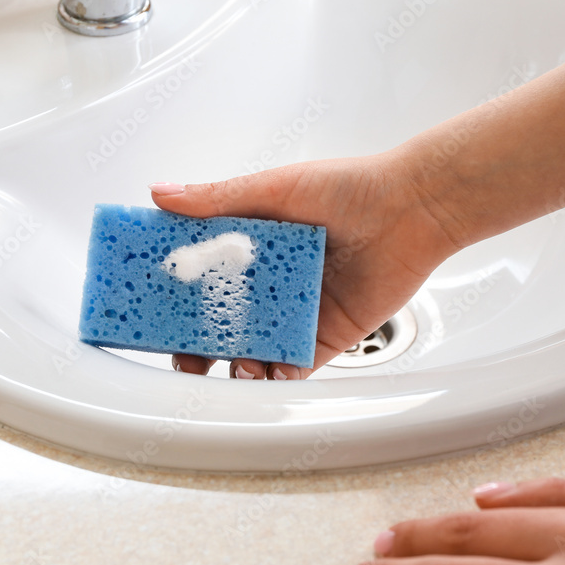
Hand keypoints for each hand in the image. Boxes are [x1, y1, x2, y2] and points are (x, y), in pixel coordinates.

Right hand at [150, 156, 458, 378]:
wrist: (412, 208)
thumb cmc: (347, 188)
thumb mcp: (274, 187)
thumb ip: (217, 199)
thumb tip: (161, 194)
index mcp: (253, 248)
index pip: (202, 279)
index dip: (176, 299)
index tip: (152, 313)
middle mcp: (270, 284)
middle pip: (222, 323)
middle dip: (198, 346)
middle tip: (183, 358)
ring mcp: (297, 313)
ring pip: (254, 349)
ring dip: (234, 365)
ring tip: (227, 369)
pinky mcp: (327, 336)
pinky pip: (295, 365)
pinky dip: (277, 377)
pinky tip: (263, 377)